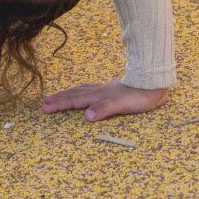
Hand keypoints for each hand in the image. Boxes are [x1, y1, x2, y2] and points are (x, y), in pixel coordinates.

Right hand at [41, 80, 170, 121]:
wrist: (154, 82)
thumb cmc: (140, 96)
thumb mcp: (122, 105)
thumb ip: (104, 109)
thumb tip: (86, 116)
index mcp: (99, 96)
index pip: (75, 100)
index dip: (60, 104)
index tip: (45, 107)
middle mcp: (100, 91)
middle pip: (75, 94)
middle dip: (59, 98)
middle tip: (44, 101)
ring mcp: (106, 88)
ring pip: (82, 89)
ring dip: (69, 93)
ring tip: (58, 94)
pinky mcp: (114, 89)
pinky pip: (92, 88)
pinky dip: (83, 90)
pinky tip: (88, 89)